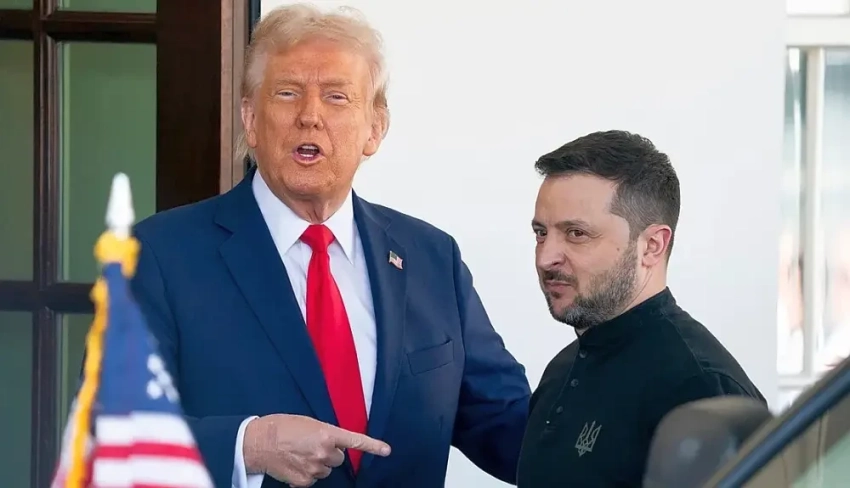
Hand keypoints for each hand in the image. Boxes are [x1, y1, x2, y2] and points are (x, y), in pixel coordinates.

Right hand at [243, 414, 390, 486]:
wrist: (258, 442)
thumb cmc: (281, 427)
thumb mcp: (307, 422)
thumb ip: (325, 432)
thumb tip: (333, 443)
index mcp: (327, 433)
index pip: (355, 441)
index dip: (373, 446)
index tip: (387, 451)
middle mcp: (325, 452)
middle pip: (339, 458)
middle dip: (329, 453)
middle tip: (311, 446)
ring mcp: (316, 468)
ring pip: (326, 469)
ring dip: (318, 463)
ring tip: (299, 454)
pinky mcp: (305, 481)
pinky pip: (313, 479)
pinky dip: (306, 474)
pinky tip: (294, 464)